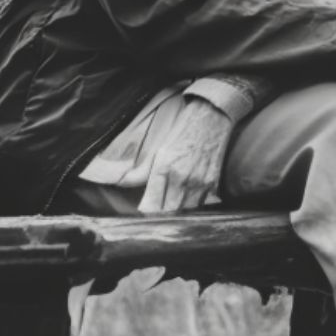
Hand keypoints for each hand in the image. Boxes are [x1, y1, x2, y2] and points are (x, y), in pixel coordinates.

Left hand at [138, 97, 235, 213]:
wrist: (211, 117)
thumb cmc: (182, 132)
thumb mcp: (159, 150)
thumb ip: (141, 172)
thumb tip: (122, 183)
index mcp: (164, 168)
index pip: (152, 205)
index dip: (146, 213)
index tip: (144, 213)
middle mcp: (181, 178)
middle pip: (167, 213)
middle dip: (160, 217)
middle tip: (156, 217)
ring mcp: (199, 183)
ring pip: (185, 213)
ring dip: (177, 214)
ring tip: (171, 212)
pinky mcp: (213, 184)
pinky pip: (201, 206)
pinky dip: (193, 207)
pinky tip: (188, 203)